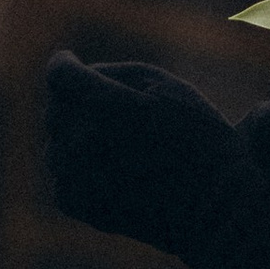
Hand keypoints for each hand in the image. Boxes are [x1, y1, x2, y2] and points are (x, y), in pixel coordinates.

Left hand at [42, 54, 239, 267]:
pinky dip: (77, 168)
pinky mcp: (76, 203)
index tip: (71, 62)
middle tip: (110, 110)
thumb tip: (82, 76)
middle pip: (56, 107)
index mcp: (103, 104)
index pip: (59, 73)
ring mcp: (74, 175)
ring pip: (56, 141)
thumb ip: (114, 72)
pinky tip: (109, 170)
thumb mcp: (167, 86)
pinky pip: (61, 174)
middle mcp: (81, 139)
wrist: (214, 206)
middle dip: (76, 101)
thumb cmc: (198, 139)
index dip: (65, 63)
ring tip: (116, 144)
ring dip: (76, 135)